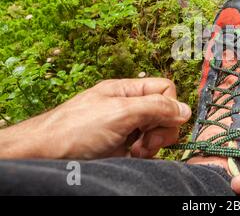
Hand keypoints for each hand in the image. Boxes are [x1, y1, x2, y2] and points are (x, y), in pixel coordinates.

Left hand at [0, 78, 190, 159]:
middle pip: (165, 112)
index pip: (165, 89)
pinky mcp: (123, 149)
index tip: (159, 123)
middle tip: (145, 141)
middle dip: (161, 129)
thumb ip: (156, 107)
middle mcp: (129, 107)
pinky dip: (145, 155)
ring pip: (158, 133)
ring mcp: (126, 129)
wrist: (45, 156)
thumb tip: (185, 110)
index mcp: (127, 90)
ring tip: (136, 152)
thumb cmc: (76, 129)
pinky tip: (131, 158)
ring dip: (154, 144)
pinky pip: (147, 149)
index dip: (169, 106)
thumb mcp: (120, 112)